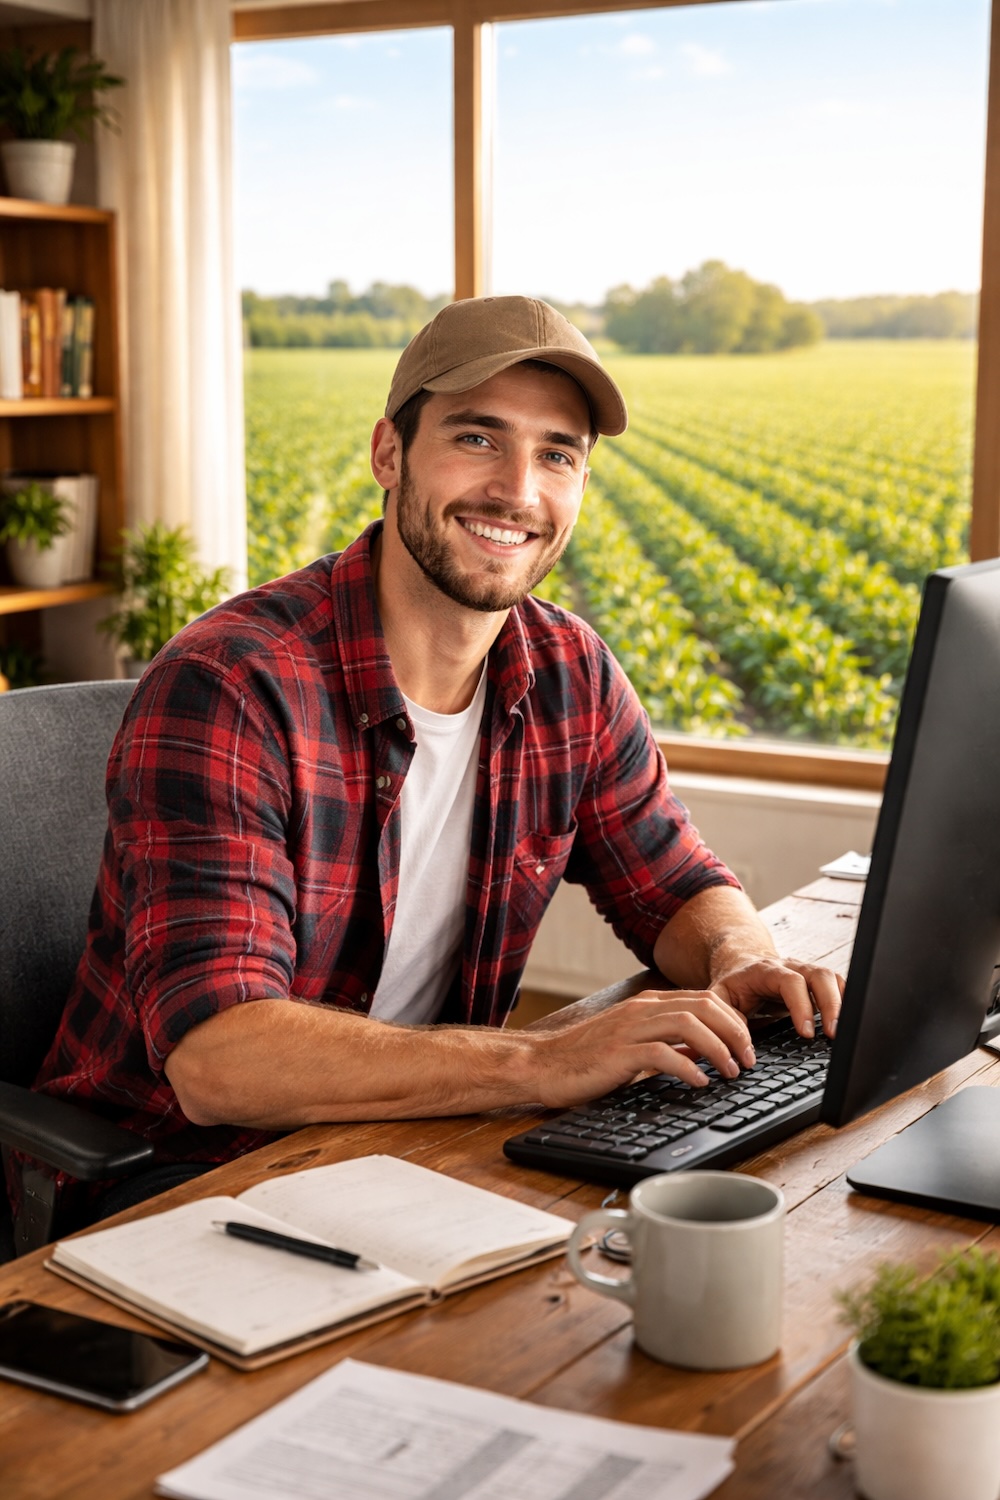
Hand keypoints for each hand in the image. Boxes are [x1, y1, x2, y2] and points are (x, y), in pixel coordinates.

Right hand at [527, 990, 756, 1108]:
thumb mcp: (633, 1044)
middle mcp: (642, 1009)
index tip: (747, 1045)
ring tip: (732, 1071)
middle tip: (749, 1059)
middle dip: (735, 1031)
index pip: (705, 999)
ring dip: (719, 1048)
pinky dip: (688, 1067)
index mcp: (647, 1004)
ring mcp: (629, 1029)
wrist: (542, 1064)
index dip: (734, 1020)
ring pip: (689, 1024)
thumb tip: (702, 1055)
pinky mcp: (618, 1053)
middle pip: (704, 1005)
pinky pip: (662, 1054)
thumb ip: (667, 1043)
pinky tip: (700, 1082)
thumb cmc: (586, 1058)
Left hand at [710, 955, 843, 1039]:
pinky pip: (838, 985)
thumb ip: (724, 1018)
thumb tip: (744, 1046)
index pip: (791, 982)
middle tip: (833, 1034)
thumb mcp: (718, 998)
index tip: (806, 1033)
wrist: (741, 968)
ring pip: (832, 978)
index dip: (801, 1006)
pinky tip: (850, 1021)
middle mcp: (791, 967)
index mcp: (766, 970)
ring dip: (842, 1004)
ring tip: (846, 1032)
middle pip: (819, 975)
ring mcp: (807, 972)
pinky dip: (847, 1001)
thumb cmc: (733, 986)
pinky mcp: (817, 982)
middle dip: (830, 1004)